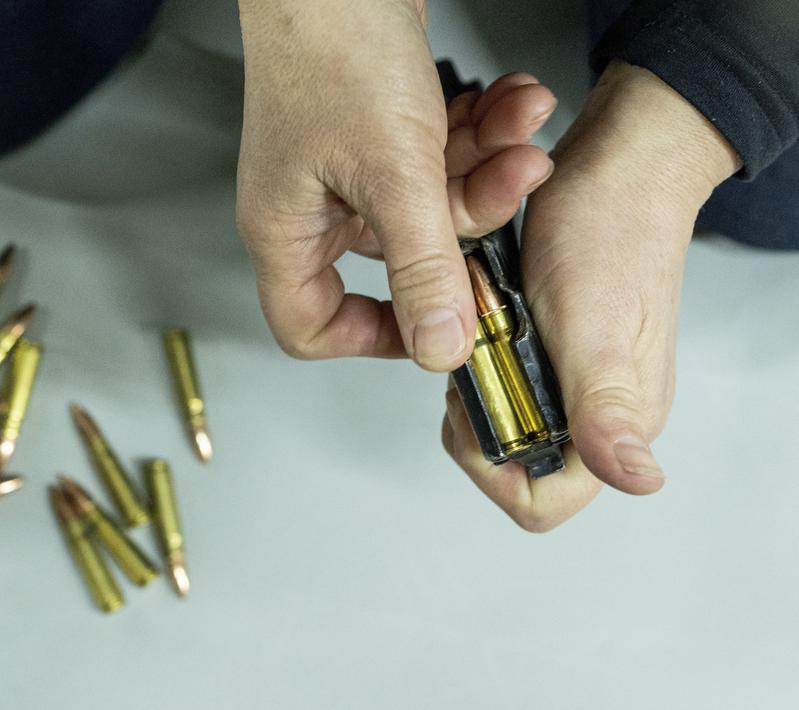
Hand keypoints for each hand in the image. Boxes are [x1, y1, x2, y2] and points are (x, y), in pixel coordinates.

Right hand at [236, 0, 552, 368]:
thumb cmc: (332, 48)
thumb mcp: (391, 174)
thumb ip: (421, 269)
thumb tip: (439, 348)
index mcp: (286, 230)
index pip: (311, 325)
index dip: (371, 339)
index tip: (435, 325)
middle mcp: (313, 206)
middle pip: (401, 259)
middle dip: (467, 219)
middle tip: (513, 185)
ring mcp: (346, 167)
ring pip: (431, 203)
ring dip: (486, 165)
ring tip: (522, 127)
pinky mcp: (378, 130)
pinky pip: (437, 157)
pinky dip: (477, 133)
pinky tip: (508, 101)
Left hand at [442, 62, 740, 531]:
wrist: (618, 165)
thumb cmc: (613, 234)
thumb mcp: (594, 326)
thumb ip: (607, 410)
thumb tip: (638, 480)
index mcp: (617, 420)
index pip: (541, 499)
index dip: (493, 472)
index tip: (477, 412)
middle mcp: (595, 409)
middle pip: (510, 462)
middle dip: (477, 419)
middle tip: (472, 360)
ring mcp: (571, 379)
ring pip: (500, 417)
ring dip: (475, 380)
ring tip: (480, 329)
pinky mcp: (549, 348)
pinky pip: (499, 374)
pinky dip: (479, 350)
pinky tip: (481, 315)